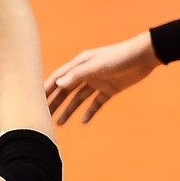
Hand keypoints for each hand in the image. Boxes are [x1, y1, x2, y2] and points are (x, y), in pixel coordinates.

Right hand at [44, 32, 159, 125]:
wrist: (144, 56)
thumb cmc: (119, 57)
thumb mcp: (97, 66)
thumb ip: (77, 75)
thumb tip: (58, 84)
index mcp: (80, 64)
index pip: (58, 77)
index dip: (46, 89)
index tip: (35, 101)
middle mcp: (86, 73)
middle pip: (66, 90)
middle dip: (54, 103)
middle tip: (44, 117)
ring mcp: (98, 81)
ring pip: (79, 98)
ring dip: (69, 110)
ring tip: (59, 124)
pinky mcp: (110, 89)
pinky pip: (96, 102)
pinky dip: (89, 111)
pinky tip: (83, 121)